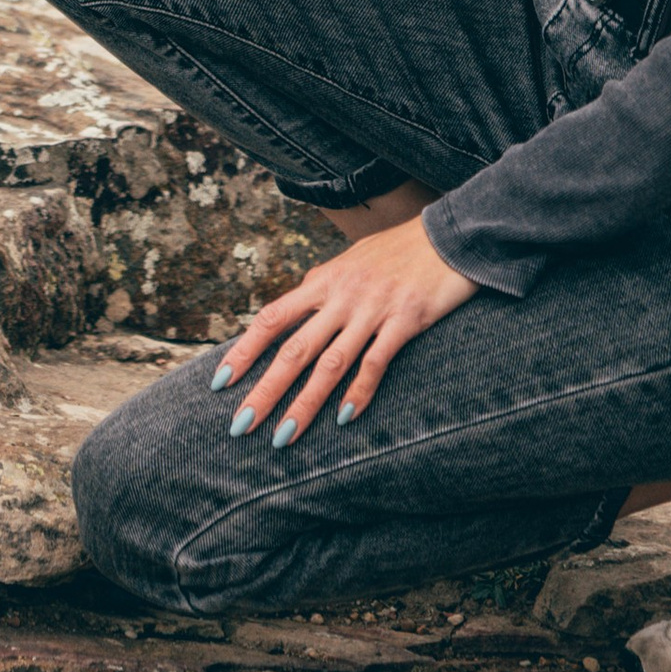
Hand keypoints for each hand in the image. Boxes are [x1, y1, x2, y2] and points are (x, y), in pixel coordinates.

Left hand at [213, 212, 476, 443]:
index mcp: (324, 280)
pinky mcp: (405, 321)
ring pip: (330, 364)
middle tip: (240, 425)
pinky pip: (376, 362)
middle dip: (264, 390)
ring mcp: (373, 309)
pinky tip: (345, 418)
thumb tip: (296, 302)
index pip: (272, 318)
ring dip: (304, 403)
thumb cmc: (399, 249)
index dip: (244, 351)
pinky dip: (359, 392)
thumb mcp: (352, 259)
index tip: (220, 382)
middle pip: (294, 349)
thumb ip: (323, 284)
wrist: (451, 235)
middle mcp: (342, 296)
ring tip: (283, 436)